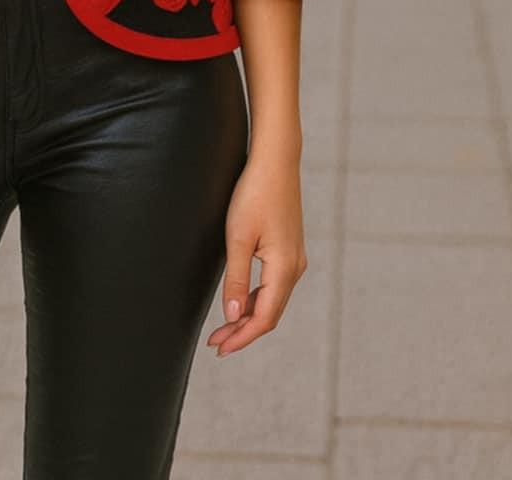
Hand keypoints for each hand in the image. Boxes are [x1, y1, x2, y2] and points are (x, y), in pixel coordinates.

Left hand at [206, 149, 307, 357]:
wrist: (276, 161)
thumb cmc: (254, 194)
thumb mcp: (239, 237)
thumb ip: (236, 279)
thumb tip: (233, 316)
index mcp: (284, 269)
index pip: (264, 318)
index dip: (241, 337)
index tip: (219, 348)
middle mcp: (295, 268)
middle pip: (270, 313)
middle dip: (243, 331)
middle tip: (216, 344)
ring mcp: (294, 259)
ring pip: (272, 300)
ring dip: (248, 316)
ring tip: (223, 328)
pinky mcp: (289, 249)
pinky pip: (273, 285)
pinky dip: (255, 298)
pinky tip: (238, 302)